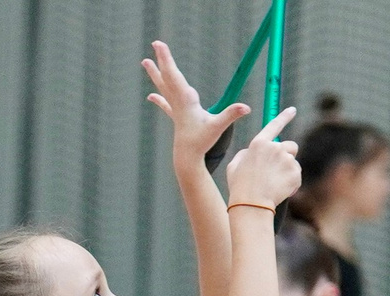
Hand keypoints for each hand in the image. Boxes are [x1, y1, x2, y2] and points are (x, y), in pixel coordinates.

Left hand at [142, 41, 243, 166]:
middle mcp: (178, 102)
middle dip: (162, 59)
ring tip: (144, 61)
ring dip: (156, 73)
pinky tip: (151, 95)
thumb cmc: (201, 142)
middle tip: (155, 42)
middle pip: (168, 76)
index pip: (175, 76)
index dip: (168, 60)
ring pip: (164, 86)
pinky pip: (166, 104)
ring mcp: (176, 109)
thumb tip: (245, 107)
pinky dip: (159, 98)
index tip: (160, 46)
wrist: (186, 158)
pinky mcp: (177, 117)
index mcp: (186, 100)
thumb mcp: (218, 127)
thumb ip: (231, 114)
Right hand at [226, 106, 302, 208]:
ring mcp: (287, 160)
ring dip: (286, 171)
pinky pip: (296, 175)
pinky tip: (279, 191)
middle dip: (286, 155)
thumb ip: (244, 154)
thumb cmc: (239, 187)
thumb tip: (251, 151)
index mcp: (259, 144)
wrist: (251, 205)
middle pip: (290, 146)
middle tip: (275, 170)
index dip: (284, 117)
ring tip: (273, 184)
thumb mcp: (233, 167)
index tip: (292, 110)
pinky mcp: (295, 173)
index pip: (274, 125)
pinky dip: (290, 183)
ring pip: (293, 162)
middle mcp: (275, 148)